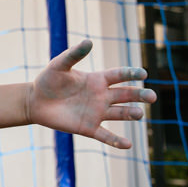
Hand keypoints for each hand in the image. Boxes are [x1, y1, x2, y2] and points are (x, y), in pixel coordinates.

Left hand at [29, 40, 154, 148]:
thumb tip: (88, 41)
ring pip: (120, 114)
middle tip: (152, 96)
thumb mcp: (59, 65)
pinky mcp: (89, 128)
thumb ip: (73, 54)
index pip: (120, 75)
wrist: (35, 101)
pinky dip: (116, 141)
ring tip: (139, 114)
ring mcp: (97, 113)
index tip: (143, 73)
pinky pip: (106, 136)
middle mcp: (102, 96)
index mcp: (97, 80)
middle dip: (140, 95)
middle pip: (126, 95)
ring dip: (132, 114)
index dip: (132, 74)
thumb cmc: (47, 80)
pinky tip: (127, 145)